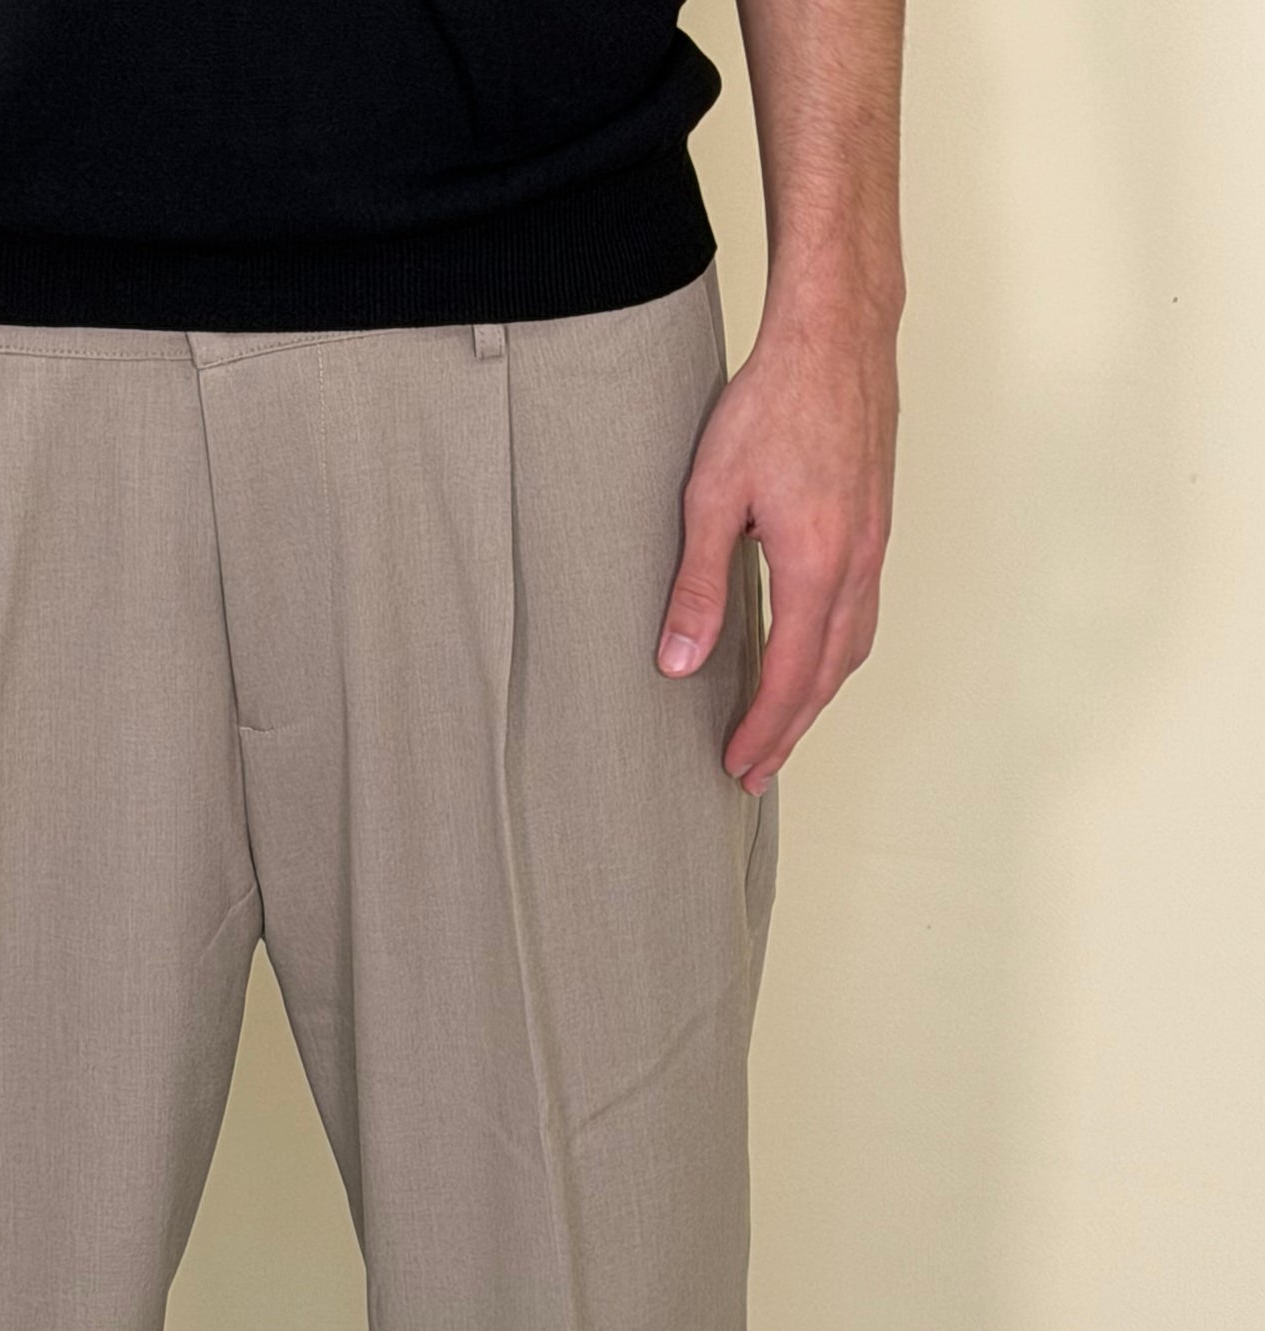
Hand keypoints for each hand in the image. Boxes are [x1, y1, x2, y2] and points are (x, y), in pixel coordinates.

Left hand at [657, 292, 898, 796]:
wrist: (838, 334)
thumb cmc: (774, 401)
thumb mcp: (712, 496)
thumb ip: (698, 585)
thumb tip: (678, 663)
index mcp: (817, 566)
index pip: (791, 677)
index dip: (763, 730)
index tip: (736, 765)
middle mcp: (857, 565)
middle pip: (827, 676)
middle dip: (791, 730)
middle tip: (755, 770)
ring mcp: (875, 546)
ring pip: (852, 648)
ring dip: (817, 697)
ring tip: (782, 728)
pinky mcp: (877, 526)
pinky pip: (862, 613)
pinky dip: (836, 654)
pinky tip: (813, 658)